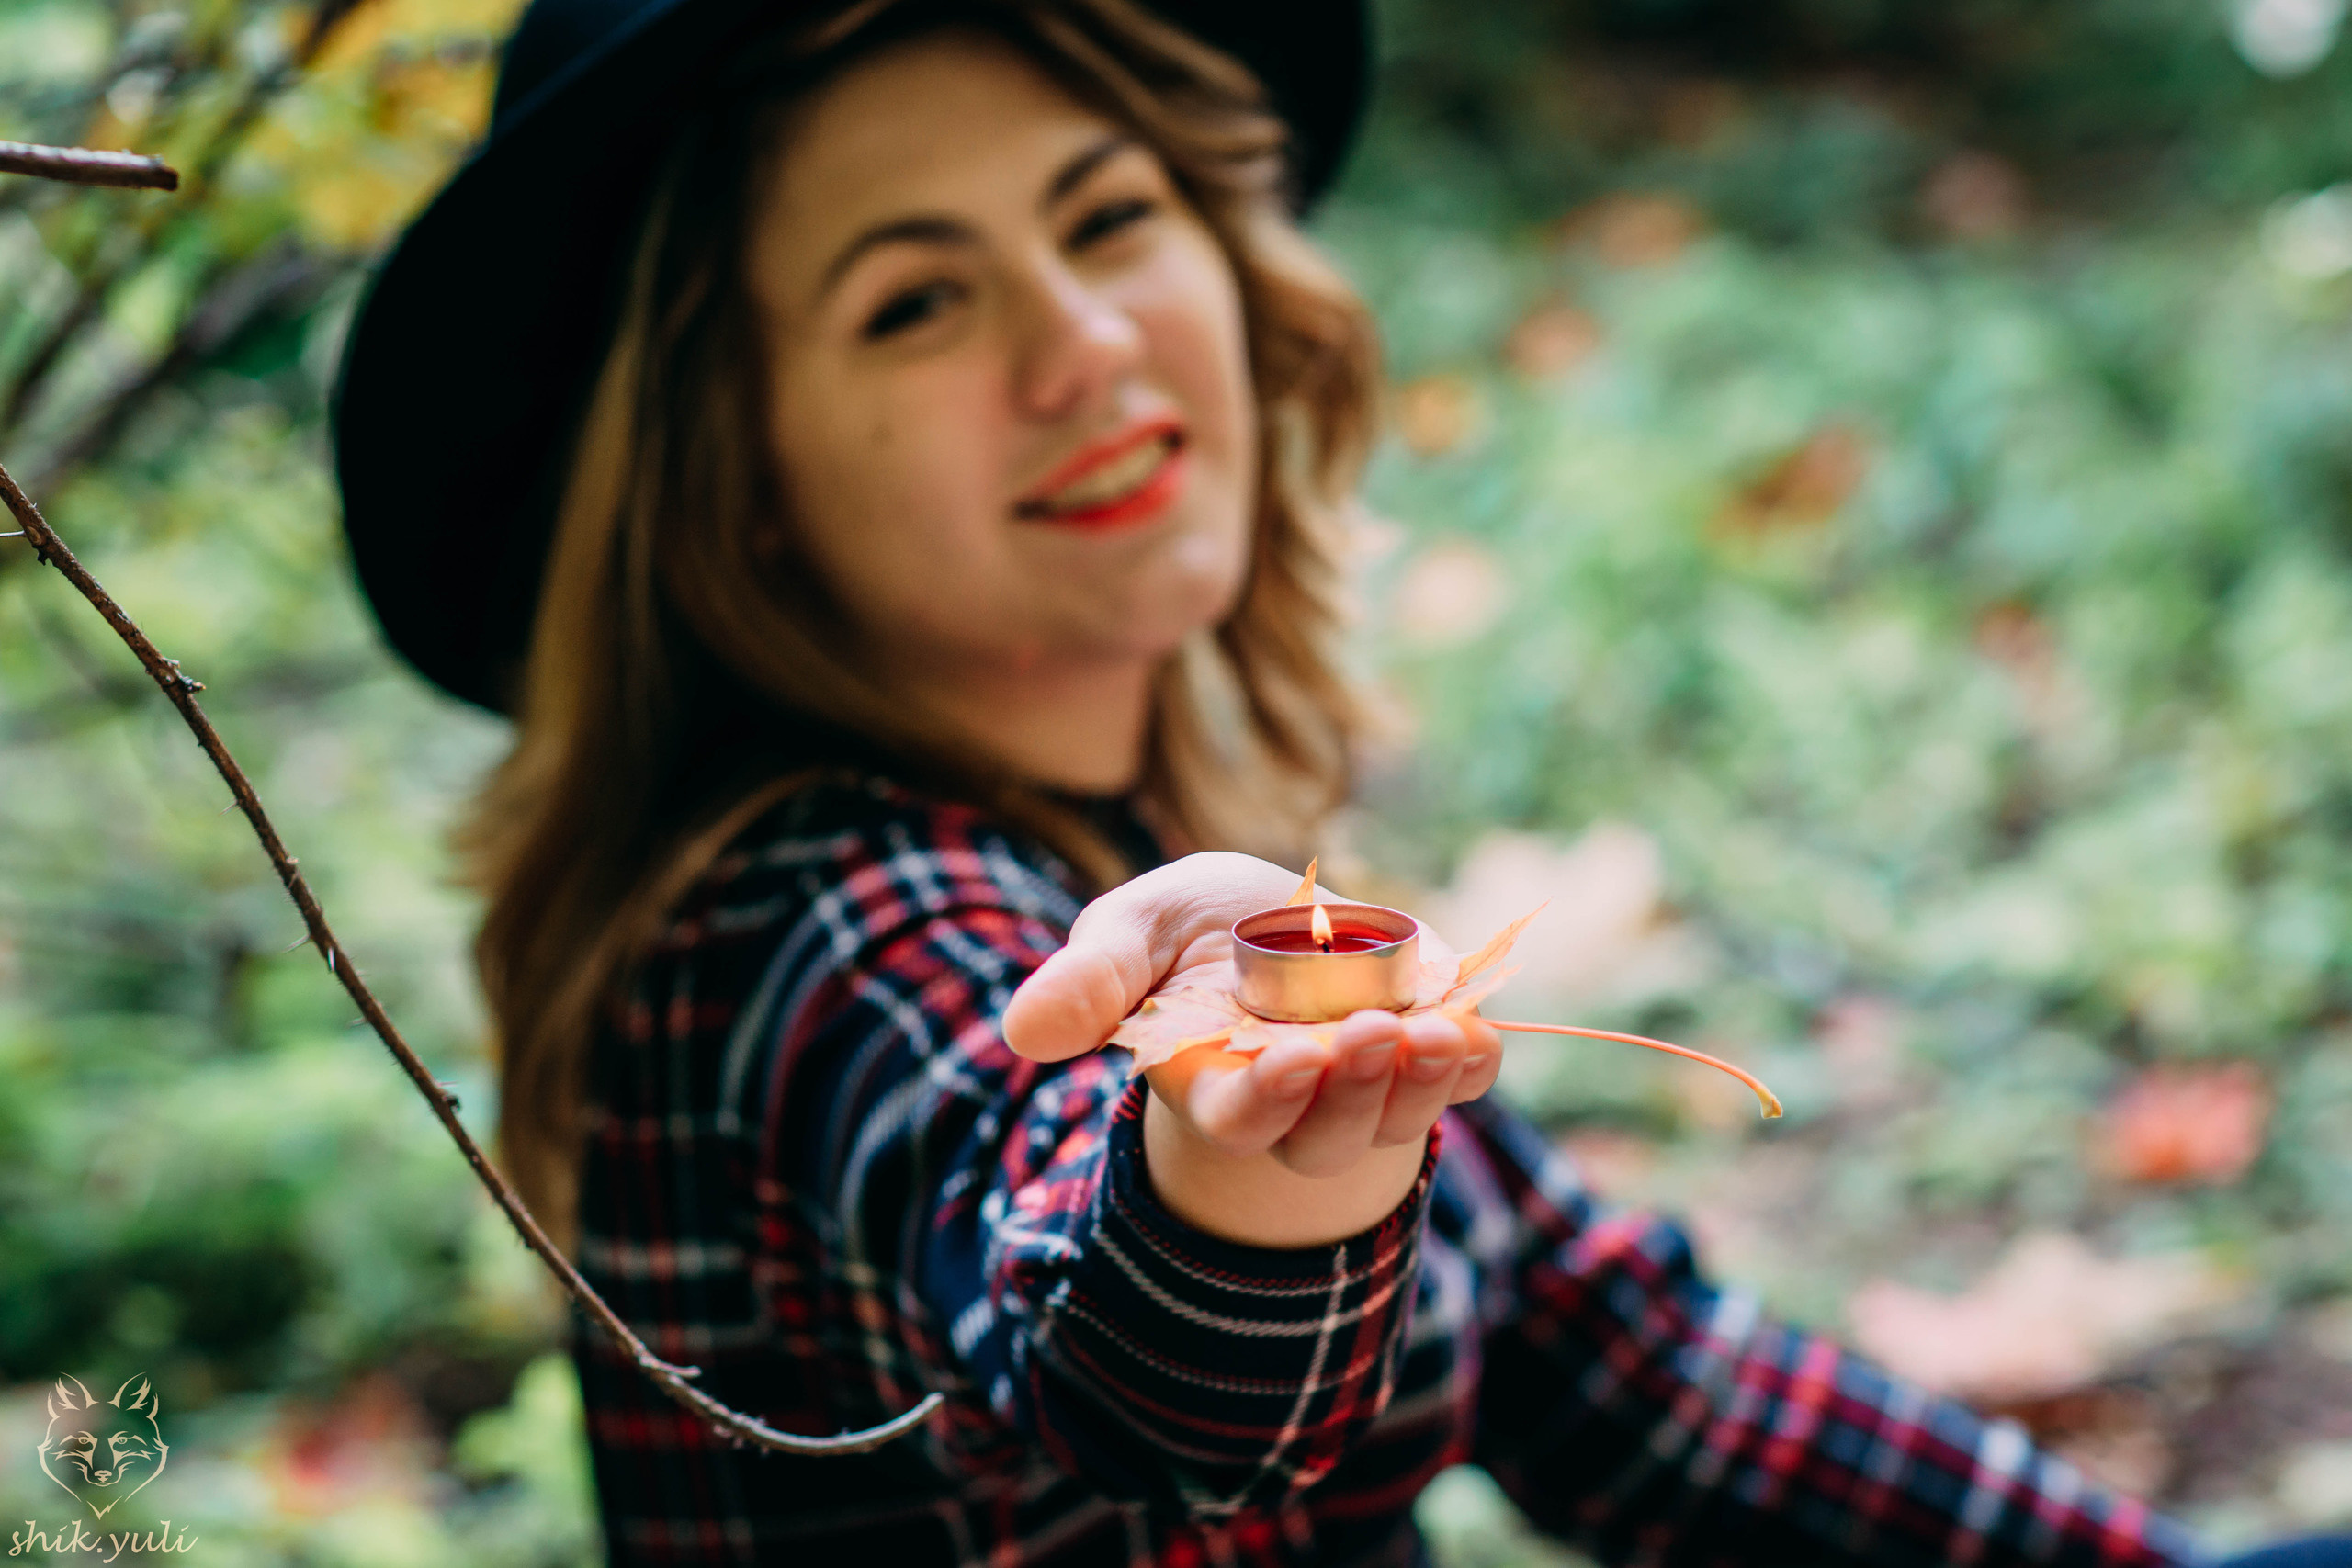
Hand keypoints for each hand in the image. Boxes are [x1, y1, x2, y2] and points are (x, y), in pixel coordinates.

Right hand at [1003, 853, 1501, 1247]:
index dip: (1268, 1099)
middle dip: (1350, 1088)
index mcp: (1214, 1087)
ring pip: (1400, 1111)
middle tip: (1366, 1032)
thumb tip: (1024, 1031)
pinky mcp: (1431, 1051)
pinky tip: (1474, 1027)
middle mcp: (1299, 1106)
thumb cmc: (1189, 934)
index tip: (1290, 1057)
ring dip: (1423, 1078)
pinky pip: (1465, 1077)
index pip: (1242, 1120)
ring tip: (1438, 1031)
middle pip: (1327, 1132)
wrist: (1276, 918)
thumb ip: (1089, 982)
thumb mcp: (1132, 936)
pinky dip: (1475, 1060)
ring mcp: (1372, 1086)